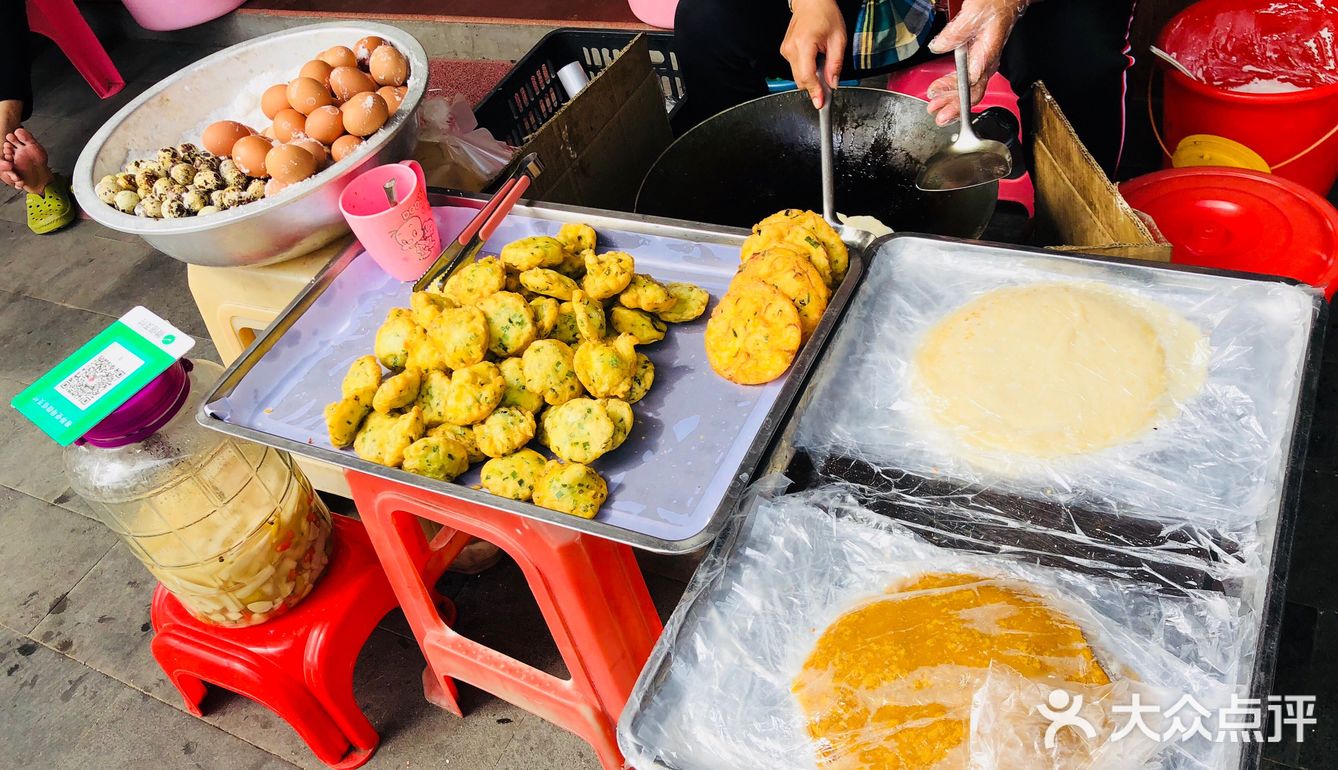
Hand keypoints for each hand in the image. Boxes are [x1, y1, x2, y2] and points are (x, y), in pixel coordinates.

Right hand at [780, 0, 846, 108]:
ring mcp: (786, 50)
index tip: (820, 103)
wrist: (811, 2)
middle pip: (801, 80)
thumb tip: (833, 83)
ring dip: (811, 76)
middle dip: (815, 86)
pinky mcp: (785, 51)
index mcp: (804, 44)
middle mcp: (791, 49)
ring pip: (798, 76)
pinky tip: (814, 58)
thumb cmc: (825, 14)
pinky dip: (806, 69)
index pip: (807, 76)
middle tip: (828, 84)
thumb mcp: (838, 38)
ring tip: (822, 62)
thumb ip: (836, 64)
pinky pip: (796, 68)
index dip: (815, 92)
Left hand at [924, 0, 1027, 124]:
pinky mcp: (978, 60)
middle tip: (937, 115)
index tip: (937, 96)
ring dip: (951, 100)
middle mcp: (987, 63)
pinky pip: (966, 80)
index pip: (972, 84)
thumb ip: (955, 33)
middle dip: (953, 107)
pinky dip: (953, 88)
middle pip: (971, 93)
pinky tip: (941, 92)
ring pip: (968, 89)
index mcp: (987, 55)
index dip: (955, 95)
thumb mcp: (972, 14)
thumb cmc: (996, 4)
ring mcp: (983, 63)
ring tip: (935, 107)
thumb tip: (938, 46)